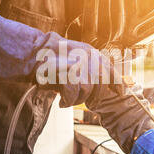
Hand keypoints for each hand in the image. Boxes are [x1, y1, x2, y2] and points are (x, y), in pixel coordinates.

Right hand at [0, 14, 123, 106]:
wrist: (32, 53)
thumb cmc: (51, 59)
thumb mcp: (74, 58)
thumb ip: (88, 68)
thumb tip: (100, 86)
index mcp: (91, 52)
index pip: (110, 69)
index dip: (116, 82)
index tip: (120, 91)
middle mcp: (87, 56)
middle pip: (100, 84)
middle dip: (93, 96)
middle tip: (84, 100)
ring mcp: (78, 64)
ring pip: (87, 91)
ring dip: (77, 99)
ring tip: (68, 99)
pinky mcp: (68, 74)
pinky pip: (73, 95)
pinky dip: (68, 101)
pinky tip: (63, 102)